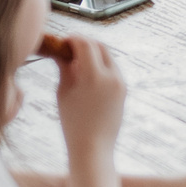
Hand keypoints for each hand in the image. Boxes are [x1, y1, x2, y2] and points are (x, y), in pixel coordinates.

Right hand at [52, 36, 125, 169]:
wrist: (93, 148)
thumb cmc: (72, 122)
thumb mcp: (63, 92)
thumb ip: (65, 67)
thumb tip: (61, 51)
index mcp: (94, 76)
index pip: (85, 44)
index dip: (73, 39)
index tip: (62, 41)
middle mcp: (112, 76)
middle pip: (100, 46)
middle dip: (84, 43)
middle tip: (68, 49)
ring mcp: (121, 83)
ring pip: (107, 56)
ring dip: (93, 54)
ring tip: (75, 64)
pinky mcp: (124, 90)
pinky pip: (112, 69)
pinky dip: (100, 66)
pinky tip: (85, 75)